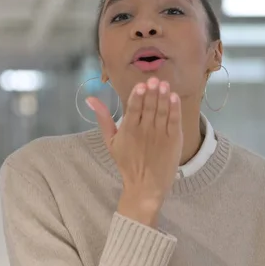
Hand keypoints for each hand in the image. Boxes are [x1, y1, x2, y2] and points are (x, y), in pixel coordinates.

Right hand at [86, 77, 182, 227]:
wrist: (146, 186)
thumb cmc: (127, 162)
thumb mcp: (111, 141)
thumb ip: (103, 118)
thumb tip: (90, 98)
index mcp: (128, 130)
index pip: (133, 108)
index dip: (138, 95)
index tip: (141, 85)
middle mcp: (144, 131)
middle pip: (149, 107)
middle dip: (152, 92)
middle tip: (155, 79)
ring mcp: (160, 135)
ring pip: (162, 112)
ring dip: (164, 97)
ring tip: (165, 84)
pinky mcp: (174, 140)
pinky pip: (174, 121)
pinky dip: (175, 109)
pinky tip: (174, 97)